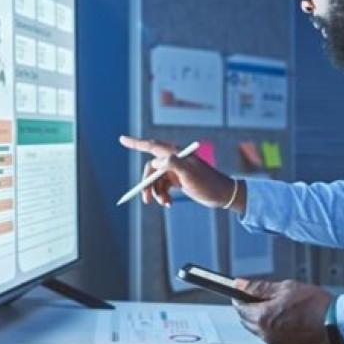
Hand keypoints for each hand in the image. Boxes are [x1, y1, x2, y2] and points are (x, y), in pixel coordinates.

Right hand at [118, 135, 243, 211]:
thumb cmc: (208, 184)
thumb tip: (156, 162)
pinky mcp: (177, 179)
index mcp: (176, 153)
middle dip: (147, 184)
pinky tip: (168, 204)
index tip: (121, 139)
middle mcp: (174, 159)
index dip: (135, 142)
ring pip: (155, 180)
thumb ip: (173, 164)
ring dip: (156, 193)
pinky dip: (163, 195)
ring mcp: (175, 169)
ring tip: (165, 204)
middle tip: (145, 199)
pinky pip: (162, 186)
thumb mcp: (190, 174)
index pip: (151, 145)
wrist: (223, 195)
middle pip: (151, 168)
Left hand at [232, 278, 332, 343]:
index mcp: (263, 318)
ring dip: (262, 318)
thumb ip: (259, 287)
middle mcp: (267, 335)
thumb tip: (241, 284)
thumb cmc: (314, 304)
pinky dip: (274, 328)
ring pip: (260, 330)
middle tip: (259, 296)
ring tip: (277, 305)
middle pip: (247, 321)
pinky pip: (273, 338)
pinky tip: (286, 318)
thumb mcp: (284, 287)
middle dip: (249, 308)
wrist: (337, 323)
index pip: (239, 308)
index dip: (239, 297)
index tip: (242, 291)